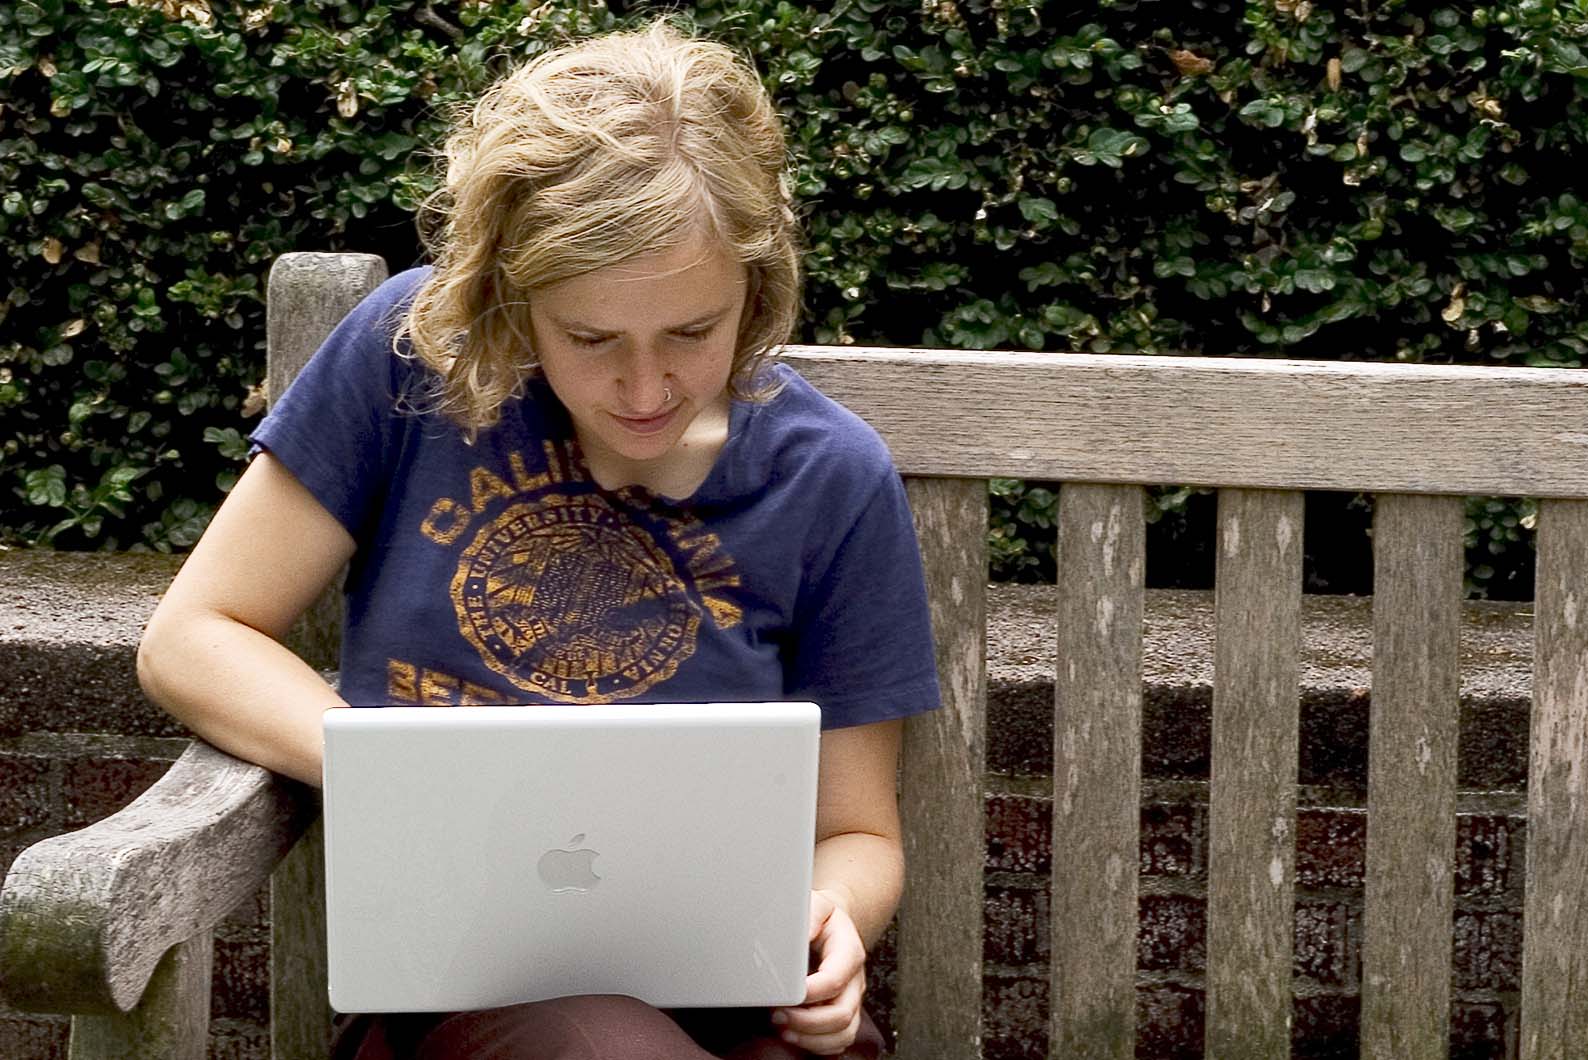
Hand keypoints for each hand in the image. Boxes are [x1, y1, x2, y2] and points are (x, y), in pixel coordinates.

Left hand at [769, 889, 866, 1054]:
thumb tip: (800, 933)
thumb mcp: (817, 904)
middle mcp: (855, 980)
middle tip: (777, 1015)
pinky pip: (839, 1041)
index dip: (811, 992)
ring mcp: (852, 1000)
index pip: (835, 979)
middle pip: (841, 1013)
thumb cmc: (821, 917)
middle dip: (807, 1022)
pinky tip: (794, 1036)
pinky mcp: (844, 1013)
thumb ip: (811, 913)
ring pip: (842, 1033)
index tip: (786, 995)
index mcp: (849, 952)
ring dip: (811, 1038)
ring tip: (783, 1029)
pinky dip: (817, 1046)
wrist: (833, 925)